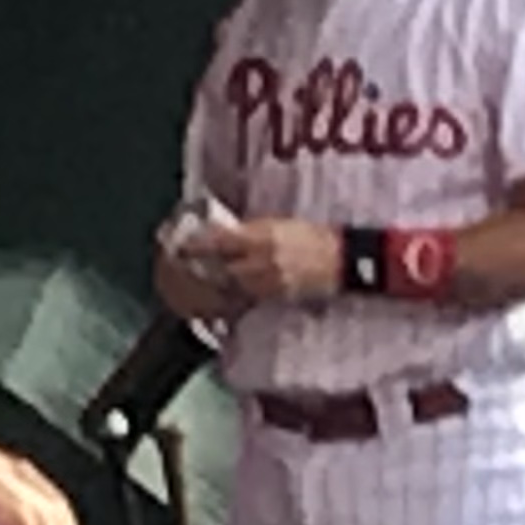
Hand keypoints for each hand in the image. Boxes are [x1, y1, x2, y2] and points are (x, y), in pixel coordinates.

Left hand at [183, 216, 347, 306]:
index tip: (181, 247)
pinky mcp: (279, 294)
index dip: (198, 246)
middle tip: (186, 271)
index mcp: (263, 234)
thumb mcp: (280, 225)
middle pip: (222, 268)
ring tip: (202, 286)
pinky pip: (250, 298)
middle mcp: (263, 257)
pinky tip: (228, 298)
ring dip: (216, 286)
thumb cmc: (313, 236)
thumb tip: (227, 236)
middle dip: (203, 270)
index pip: (221, 241)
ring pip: (233, 286)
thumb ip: (253, 231)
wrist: (343, 256)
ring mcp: (270, 279)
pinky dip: (236, 298)